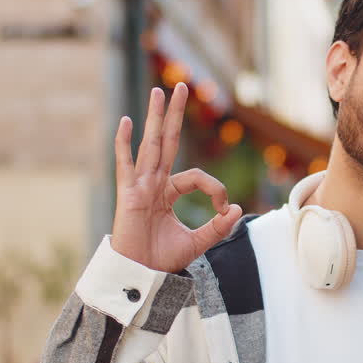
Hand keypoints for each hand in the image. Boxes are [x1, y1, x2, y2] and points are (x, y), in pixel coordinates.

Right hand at [110, 83, 242, 272]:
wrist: (140, 276)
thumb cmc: (162, 260)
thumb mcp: (198, 242)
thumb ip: (218, 227)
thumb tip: (238, 209)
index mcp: (169, 192)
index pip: (197, 176)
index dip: (216, 189)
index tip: (225, 210)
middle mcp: (154, 184)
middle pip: (167, 142)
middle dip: (175, 114)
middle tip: (181, 86)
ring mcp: (140, 186)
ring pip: (151, 145)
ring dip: (156, 117)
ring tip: (159, 92)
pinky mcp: (129, 195)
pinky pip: (125, 165)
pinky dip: (124, 144)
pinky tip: (126, 121)